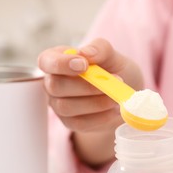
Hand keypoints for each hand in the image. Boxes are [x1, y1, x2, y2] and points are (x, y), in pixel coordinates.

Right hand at [37, 38, 143, 166]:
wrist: (126, 93)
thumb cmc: (113, 69)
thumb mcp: (111, 54)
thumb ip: (99, 48)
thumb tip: (85, 54)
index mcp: (56, 60)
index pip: (46, 61)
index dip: (61, 64)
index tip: (84, 65)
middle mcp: (52, 83)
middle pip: (55, 86)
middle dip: (85, 86)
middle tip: (113, 81)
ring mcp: (58, 105)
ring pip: (66, 107)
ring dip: (95, 102)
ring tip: (116, 97)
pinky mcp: (70, 123)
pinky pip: (80, 123)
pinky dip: (101, 117)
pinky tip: (114, 110)